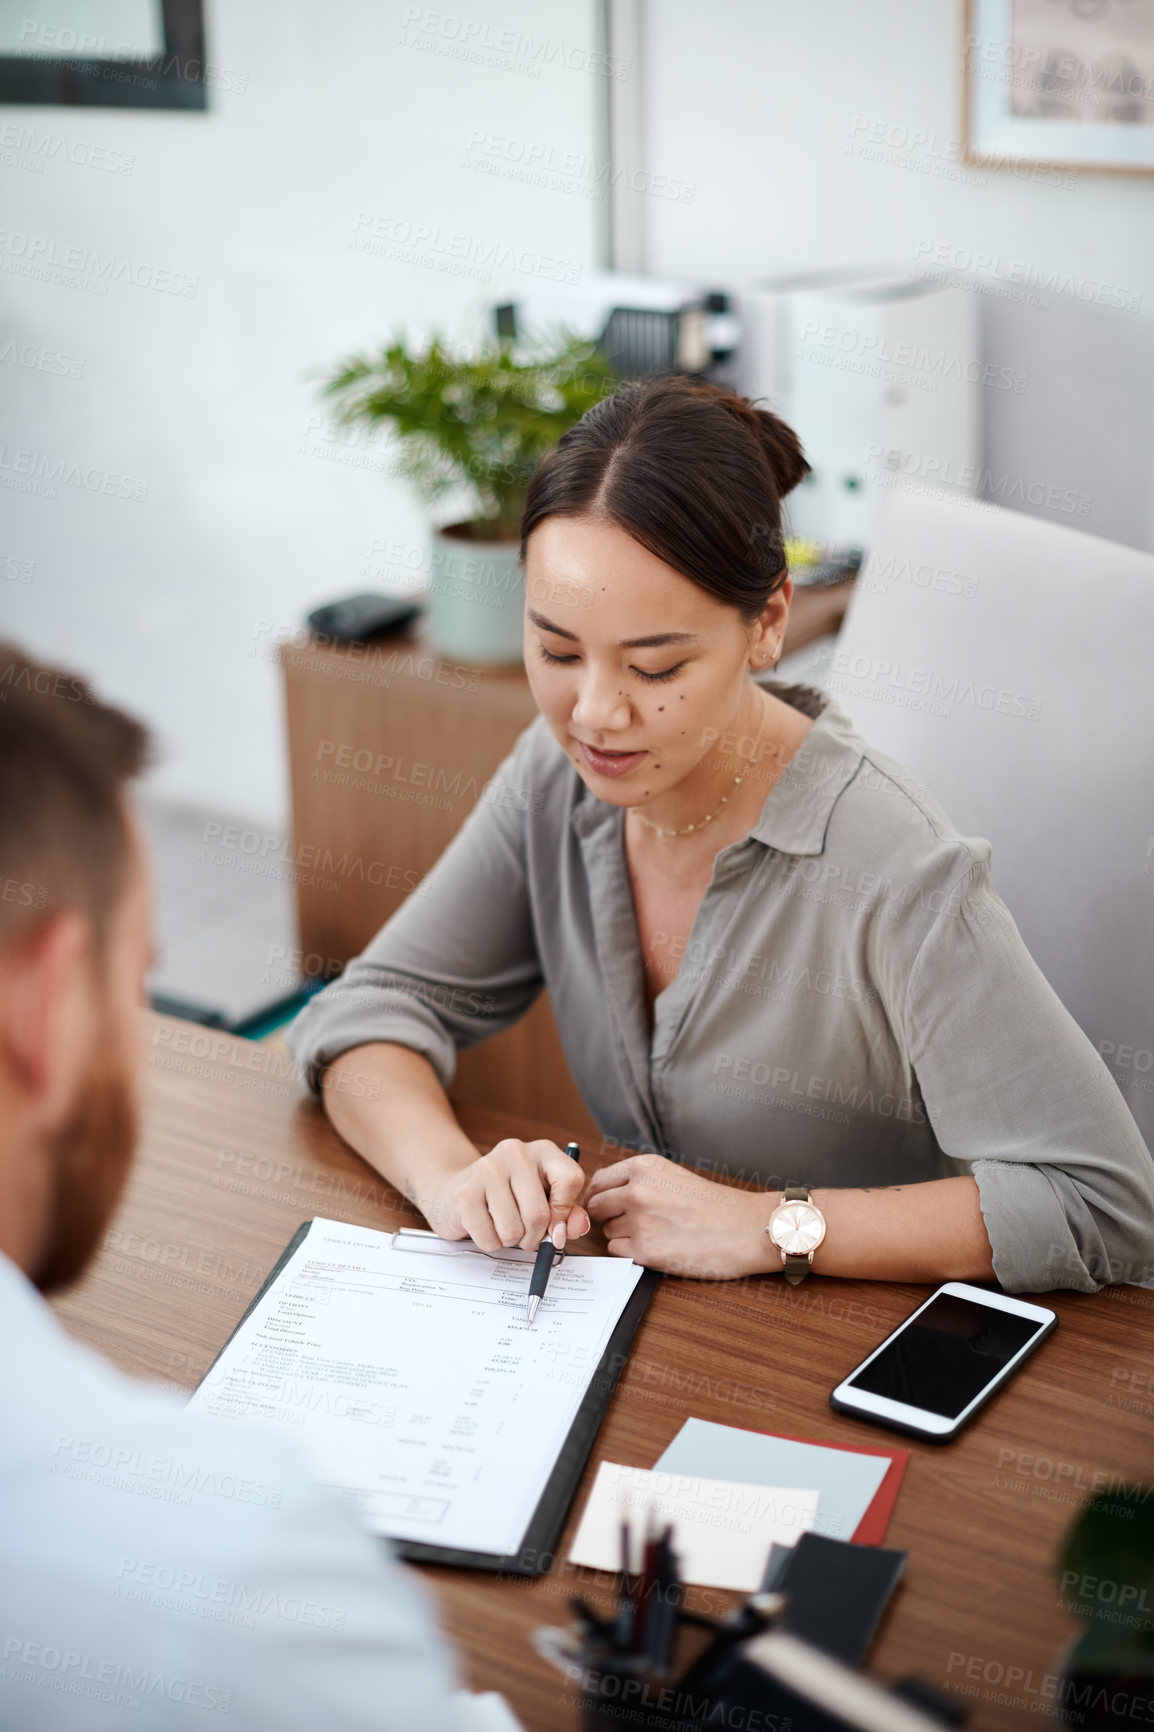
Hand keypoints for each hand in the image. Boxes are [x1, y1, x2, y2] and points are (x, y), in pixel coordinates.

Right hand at [425, 1139, 590, 1253]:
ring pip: (513, 1230)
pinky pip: (489, 1238)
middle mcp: (515, 1152)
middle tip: (526, 1234)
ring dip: (511, 1241)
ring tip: (504, 1226)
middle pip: (538, 1213)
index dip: (564, 1212)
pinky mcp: (464, 1192)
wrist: (457, 1189)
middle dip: (534, 1237)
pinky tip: (486, 1225)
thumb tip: (578, 1226)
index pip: (570, 1179)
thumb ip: (569, 1215)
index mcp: (542, 1150)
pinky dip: (491, 1243)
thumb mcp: (545, 1200)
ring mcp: (487, 1169)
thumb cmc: (508, 1197)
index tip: (555, 1224)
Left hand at [584, 1154, 776, 1277]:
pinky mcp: (645, 1252)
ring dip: (622, 1235)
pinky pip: (617, 1252)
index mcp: (644, 1167)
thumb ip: (638, 1181)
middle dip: (608, 1217)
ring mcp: (639, 1222)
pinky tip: (656, 1248)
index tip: (605, 1205)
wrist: (747, 1229)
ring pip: (606, 1231)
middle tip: (631, 1223)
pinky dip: (630, 1253)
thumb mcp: (673, 1176)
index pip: (598, 1181)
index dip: (599, 1195)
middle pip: (596, 1207)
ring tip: (654, 1234)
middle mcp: (637, 1191)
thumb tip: (604, 1194)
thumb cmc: (716, 1206)